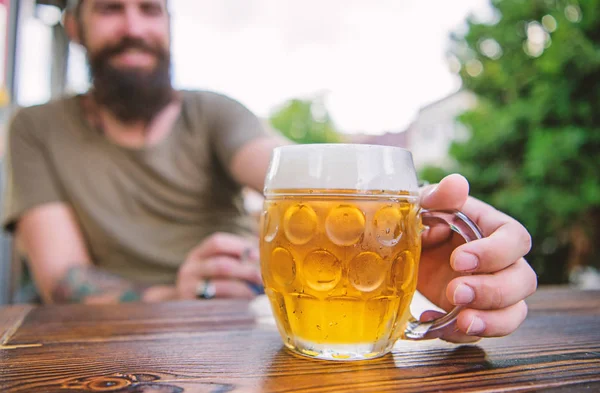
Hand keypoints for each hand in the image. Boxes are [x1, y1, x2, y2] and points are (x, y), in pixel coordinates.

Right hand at [176, 232, 262, 299]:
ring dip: (243, 289)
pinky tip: (246, 303)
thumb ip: (237, 258)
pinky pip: (217, 304)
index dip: (239, 246)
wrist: (185, 311)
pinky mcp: (193, 307)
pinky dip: (234, 302)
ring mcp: (188, 288)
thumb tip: (264, 249)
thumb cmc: (211, 284)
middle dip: (246, 271)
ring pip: (220, 286)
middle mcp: (189, 268)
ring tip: (257, 292)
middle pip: (221, 264)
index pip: (217, 242)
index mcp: (198, 254)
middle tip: (263, 278)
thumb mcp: (218, 267)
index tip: (257, 255)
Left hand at [417, 174, 536, 342]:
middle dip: (492, 291)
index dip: (494, 253)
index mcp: (494, 230)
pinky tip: (431, 322)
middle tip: (455, 292)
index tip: (459, 259)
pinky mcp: (475, 314)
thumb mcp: (424, 206)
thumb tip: (457, 184)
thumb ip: (440, 196)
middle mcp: (502, 263)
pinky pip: (481, 331)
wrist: (402, 249)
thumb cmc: (423, 221)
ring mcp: (491, 292)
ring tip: (461, 321)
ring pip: (514, 313)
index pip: (515, 240)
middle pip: (523, 281)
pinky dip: (459, 334)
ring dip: (491, 321)